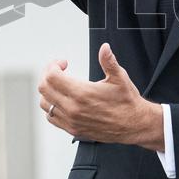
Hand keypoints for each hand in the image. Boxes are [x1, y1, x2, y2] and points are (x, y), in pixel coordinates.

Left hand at [37, 43, 163, 149]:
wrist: (134, 125)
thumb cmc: (127, 101)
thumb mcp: (120, 78)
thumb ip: (109, 61)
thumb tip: (104, 48)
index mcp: (82, 93)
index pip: (52, 77)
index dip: (54, 65)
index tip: (63, 63)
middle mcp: (73, 109)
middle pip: (44, 88)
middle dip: (48, 74)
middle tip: (58, 70)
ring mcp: (71, 121)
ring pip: (45, 103)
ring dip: (48, 90)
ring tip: (60, 84)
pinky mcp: (73, 130)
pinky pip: (51, 117)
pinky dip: (51, 106)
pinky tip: (62, 99)